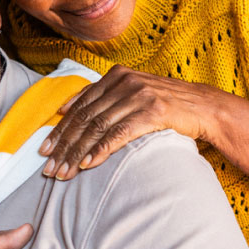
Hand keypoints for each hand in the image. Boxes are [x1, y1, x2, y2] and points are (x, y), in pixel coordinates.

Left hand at [40, 65, 222, 179]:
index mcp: (116, 76)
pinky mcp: (153, 111)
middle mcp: (125, 82)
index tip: (44, 149)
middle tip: (49, 168)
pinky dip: (101, 151)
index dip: (59, 129)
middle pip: (85, 118)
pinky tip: (88, 164)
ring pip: (98, 127)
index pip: (79, 105)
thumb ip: (103, 98)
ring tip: (64, 173)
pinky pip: (119, 133)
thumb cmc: (166, 105)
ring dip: (77, 153)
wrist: (205, 108)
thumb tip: (65, 109)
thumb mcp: (133, 94)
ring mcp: (139, 95)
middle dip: (64, 145)